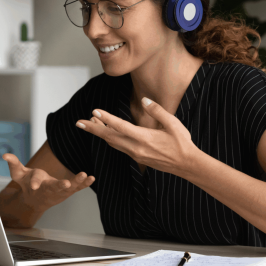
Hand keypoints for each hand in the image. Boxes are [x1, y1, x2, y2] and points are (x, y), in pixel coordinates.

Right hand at [2, 153, 94, 209]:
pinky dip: (85, 183)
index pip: (35, 181)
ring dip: (78, 182)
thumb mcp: (19, 174)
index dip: (35, 182)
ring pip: (70, 187)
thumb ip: (14, 164)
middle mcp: (49, 188)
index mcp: (37, 184)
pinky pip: (78, 187)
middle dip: (61, 185)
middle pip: (55, 186)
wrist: (36, 200)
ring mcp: (60, 191)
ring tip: (85, 176)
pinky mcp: (68, 190)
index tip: (35, 185)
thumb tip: (5, 155)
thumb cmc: (28, 184)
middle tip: (67, 184)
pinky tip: (92, 178)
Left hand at [76, 97, 200, 177]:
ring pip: (112, 143)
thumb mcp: (173, 123)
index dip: (106, 119)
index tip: (94, 112)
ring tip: (89, 124)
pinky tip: (107, 133)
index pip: (121, 126)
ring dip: (100, 133)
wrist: (186, 164)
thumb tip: (144, 100)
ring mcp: (135, 154)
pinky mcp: (137, 157)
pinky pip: (119, 147)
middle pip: (109, 137)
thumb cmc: (181, 143)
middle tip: (79, 122)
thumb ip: (157, 111)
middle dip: (93, 129)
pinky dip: (110, 138)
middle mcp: (136, 148)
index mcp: (144, 138)